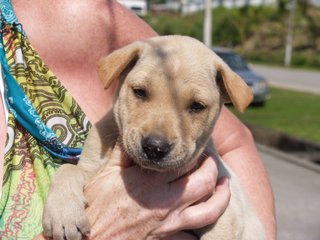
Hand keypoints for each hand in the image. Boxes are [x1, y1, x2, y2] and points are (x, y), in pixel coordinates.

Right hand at [84, 145, 229, 239]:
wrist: (92, 238)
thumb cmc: (96, 206)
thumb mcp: (105, 174)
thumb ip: (121, 152)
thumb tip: (130, 132)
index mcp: (150, 182)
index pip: (183, 163)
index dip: (195, 153)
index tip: (196, 148)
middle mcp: (165, 201)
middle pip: (203, 183)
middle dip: (212, 169)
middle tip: (211, 162)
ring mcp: (170, 222)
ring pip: (209, 210)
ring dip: (222, 197)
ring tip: (225, 186)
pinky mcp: (168, 237)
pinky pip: (194, 237)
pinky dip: (203, 229)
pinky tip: (206, 218)